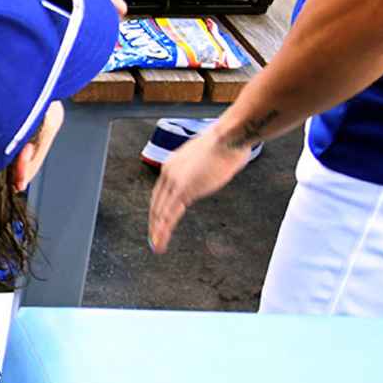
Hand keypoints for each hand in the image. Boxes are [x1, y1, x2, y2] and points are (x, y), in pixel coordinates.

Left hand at [148, 124, 255, 253]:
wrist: (229, 137)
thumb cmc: (226, 144)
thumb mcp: (208, 158)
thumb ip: (202, 169)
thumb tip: (207, 174)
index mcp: (173, 165)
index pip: (160, 192)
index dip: (158, 208)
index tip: (157, 220)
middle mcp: (168, 172)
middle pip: (156, 203)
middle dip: (154, 222)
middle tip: (153, 238)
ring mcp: (174, 181)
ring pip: (160, 211)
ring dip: (157, 230)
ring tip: (157, 245)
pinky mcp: (183, 189)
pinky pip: (169, 214)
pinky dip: (163, 229)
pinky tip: (161, 239)